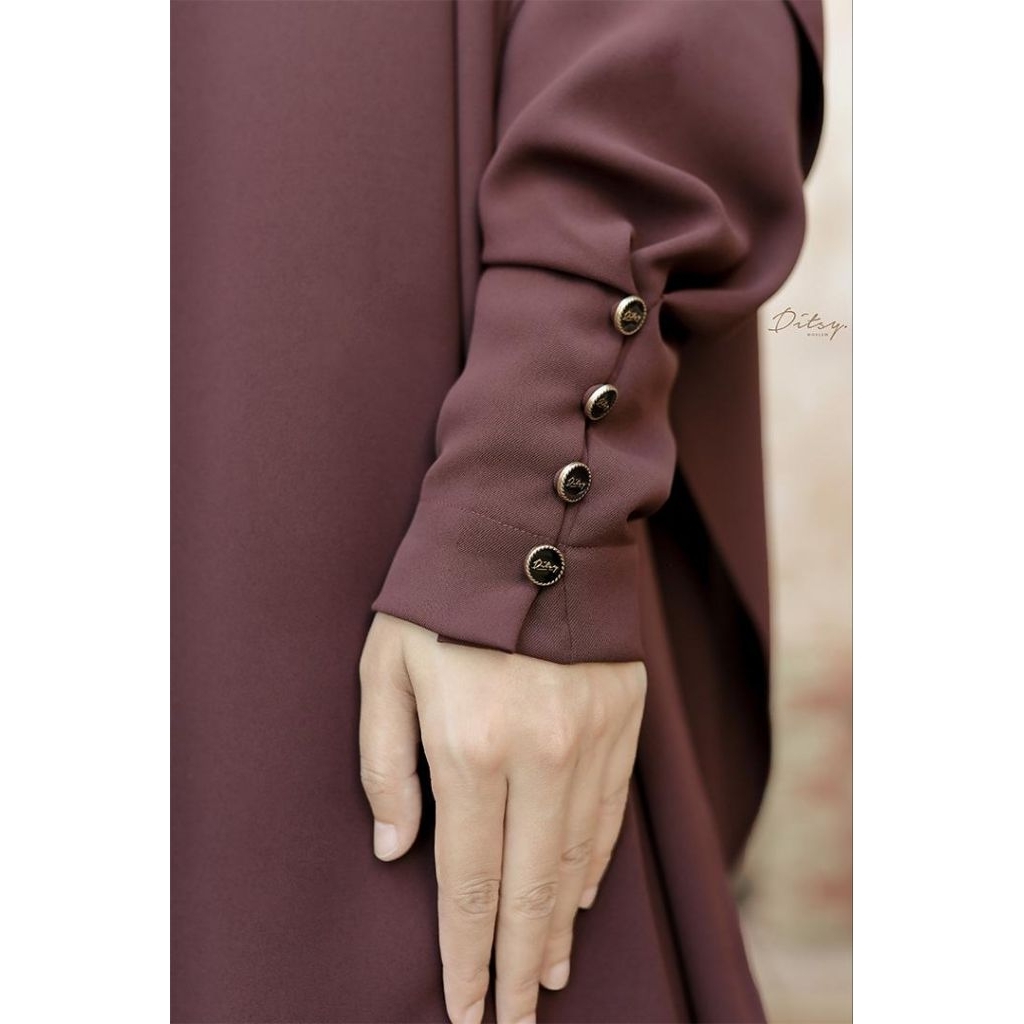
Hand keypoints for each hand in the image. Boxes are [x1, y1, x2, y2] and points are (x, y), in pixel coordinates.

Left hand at [358, 611, 646, 1023]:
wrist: (530, 523)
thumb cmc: (440, 597)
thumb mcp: (384, 668)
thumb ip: (385, 765)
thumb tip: (397, 850)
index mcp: (472, 747)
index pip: (470, 882)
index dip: (466, 954)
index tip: (466, 1007)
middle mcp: (541, 755)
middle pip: (531, 892)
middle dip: (519, 967)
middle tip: (514, 1020)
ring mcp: (591, 740)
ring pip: (577, 861)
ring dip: (559, 925)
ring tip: (548, 973)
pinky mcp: (623, 720)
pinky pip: (610, 815)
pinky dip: (592, 866)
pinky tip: (578, 896)